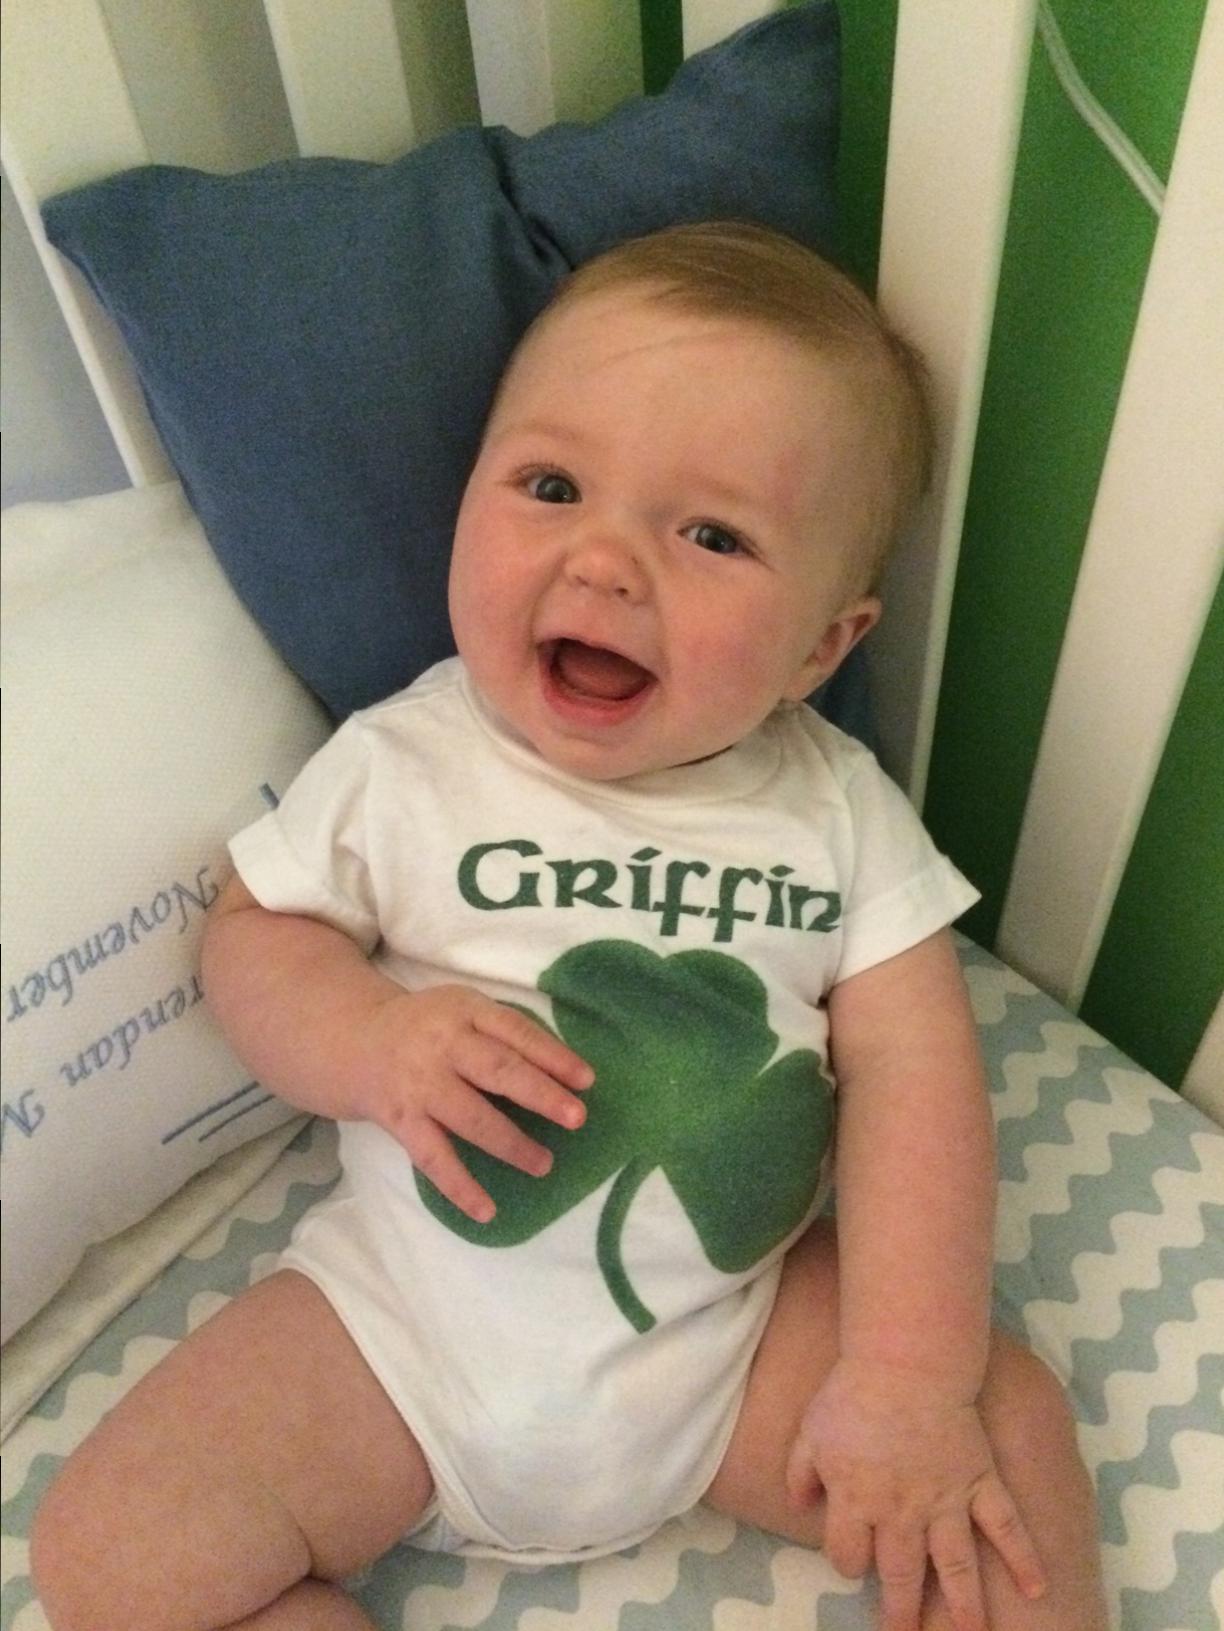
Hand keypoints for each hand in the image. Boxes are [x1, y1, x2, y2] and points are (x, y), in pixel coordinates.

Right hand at [358, 984, 592, 1221]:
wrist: (353, 1040)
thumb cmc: (429, 1028)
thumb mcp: (463, 1010)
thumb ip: (503, 1034)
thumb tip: (564, 1075)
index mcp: (464, 1010)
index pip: (515, 1031)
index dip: (552, 1055)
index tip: (587, 1080)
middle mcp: (442, 1044)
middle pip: (496, 1070)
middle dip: (540, 1095)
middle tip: (577, 1118)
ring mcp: (419, 1084)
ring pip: (470, 1117)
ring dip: (510, 1143)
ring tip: (544, 1164)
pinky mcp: (401, 1120)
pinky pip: (433, 1157)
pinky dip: (460, 1187)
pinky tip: (487, 1211)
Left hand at [786, 1359, 1045, 1630]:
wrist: (905, 1361)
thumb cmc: (852, 1393)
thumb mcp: (810, 1431)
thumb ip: (799, 1471)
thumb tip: (797, 1505)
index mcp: (856, 1500)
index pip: (847, 1555)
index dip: (847, 1561)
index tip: (853, 1560)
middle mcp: (901, 1512)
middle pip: (899, 1576)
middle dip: (901, 1614)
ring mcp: (945, 1500)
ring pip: (955, 1566)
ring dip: (964, 1607)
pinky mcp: (979, 1481)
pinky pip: (1004, 1526)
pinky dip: (1023, 1557)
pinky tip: (1036, 1589)